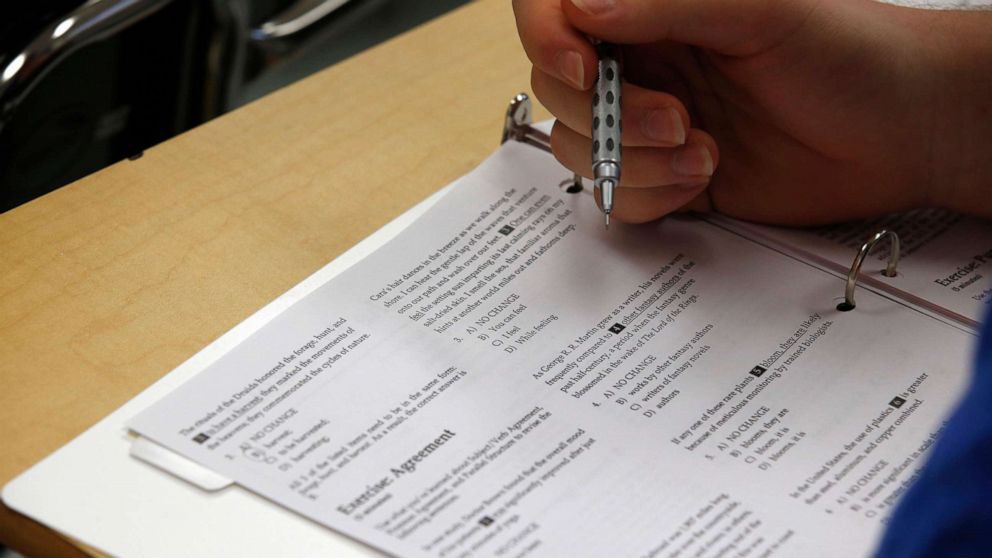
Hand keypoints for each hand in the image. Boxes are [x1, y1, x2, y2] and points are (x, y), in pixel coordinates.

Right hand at [512, 0, 990, 224]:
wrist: (899, 131)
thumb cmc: (847, 52)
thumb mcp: (761, 10)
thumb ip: (666, 3)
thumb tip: (579, 7)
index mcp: (654, 7)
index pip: (556, 10)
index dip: (549, 40)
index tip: (584, 71)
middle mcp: (642, 62)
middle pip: (559, 91)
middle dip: (610, 116)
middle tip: (677, 119)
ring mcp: (647, 124)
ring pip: (580, 150)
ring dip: (633, 163)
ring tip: (701, 152)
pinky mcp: (664, 179)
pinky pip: (615, 198)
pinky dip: (650, 197)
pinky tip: (702, 179)